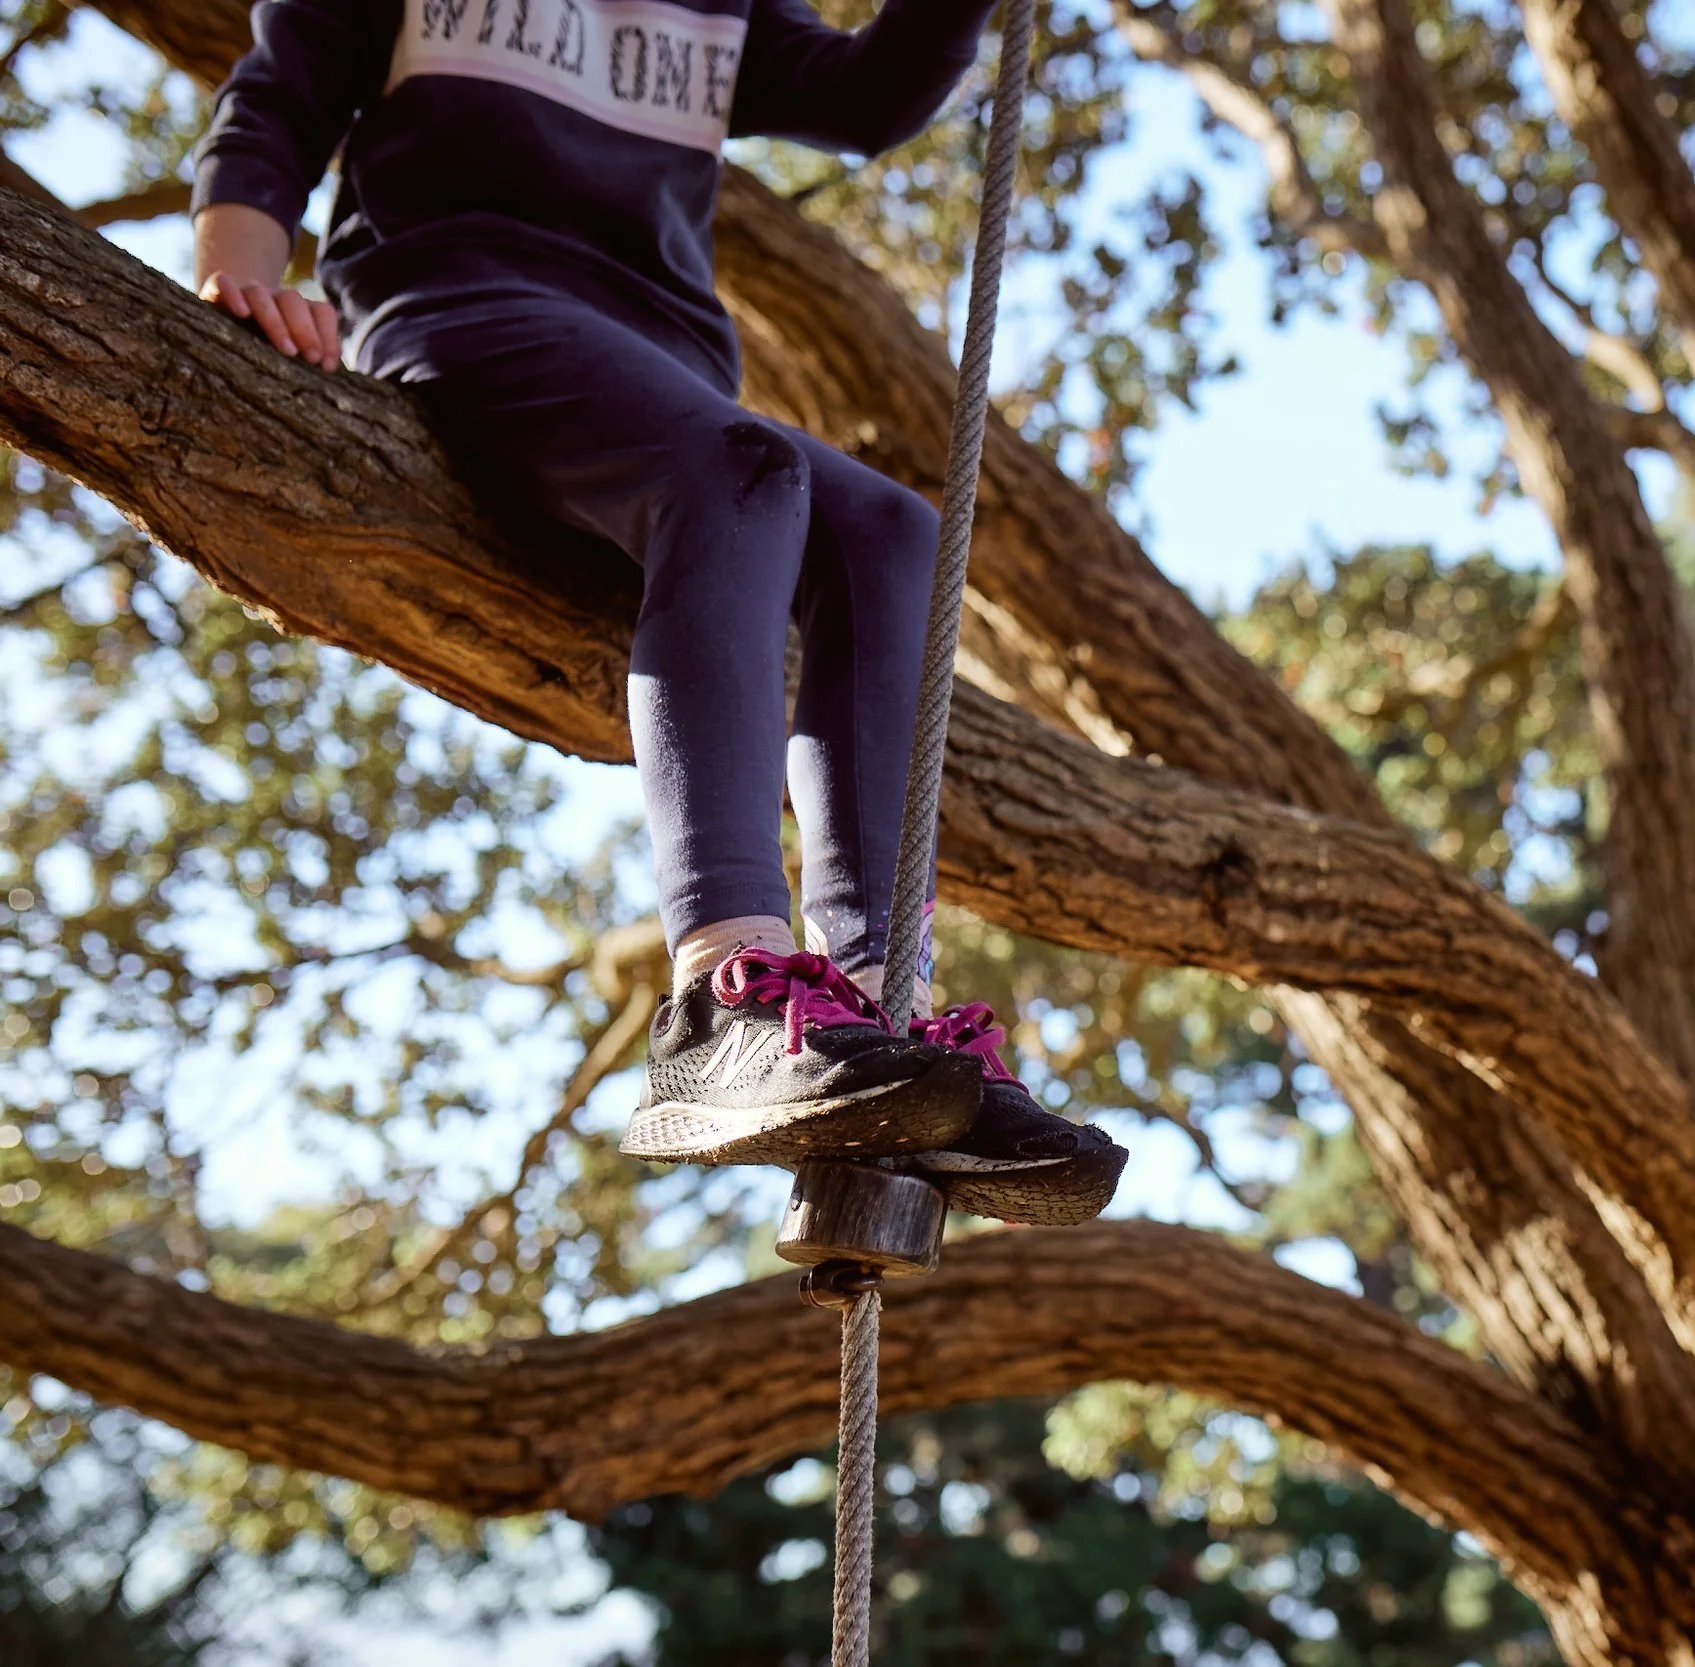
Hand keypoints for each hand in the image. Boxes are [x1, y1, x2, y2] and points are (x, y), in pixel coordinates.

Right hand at [199, 271, 339, 371]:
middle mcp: (274, 297)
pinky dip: (233, 294)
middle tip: (312, 358)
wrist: (220, 321)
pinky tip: (241, 313)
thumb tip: (329, 367)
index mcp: (298, 310)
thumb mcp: (290, 352)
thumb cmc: (263, 347)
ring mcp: (245, 292)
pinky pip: (223, 283)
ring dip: (276, 321)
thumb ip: (309, 355)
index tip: (327, 366)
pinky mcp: (215, 291)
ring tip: (287, 350)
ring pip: (260, 295)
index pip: (321, 311)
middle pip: (293, 301)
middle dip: (305, 330)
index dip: (328, 335)